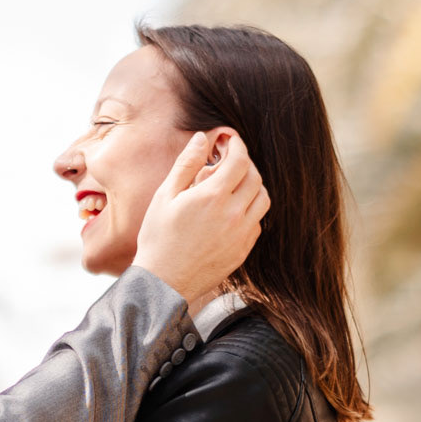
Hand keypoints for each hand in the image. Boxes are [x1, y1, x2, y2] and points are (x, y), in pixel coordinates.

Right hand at [131, 129, 268, 311]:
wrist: (163, 283)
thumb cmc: (158, 238)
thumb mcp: (165, 196)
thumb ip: (186, 164)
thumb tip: (202, 138)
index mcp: (213, 196)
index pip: (240, 160)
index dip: (237, 145)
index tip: (229, 141)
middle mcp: (233, 214)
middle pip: (255, 177)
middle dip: (245, 163)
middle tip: (230, 161)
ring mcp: (241, 234)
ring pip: (262, 199)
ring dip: (252, 186)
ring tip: (234, 185)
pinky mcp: (243, 251)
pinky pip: (257, 222)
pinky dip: (250, 210)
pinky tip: (231, 211)